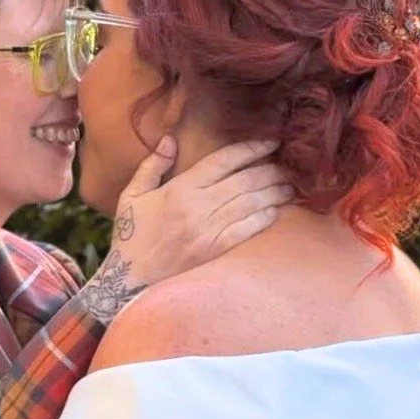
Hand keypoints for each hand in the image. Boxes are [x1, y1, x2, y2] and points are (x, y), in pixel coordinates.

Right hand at [80, 137, 293, 321]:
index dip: (250, 149)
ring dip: (274, 193)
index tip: (271, 143)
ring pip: (250, 204)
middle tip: (288, 166)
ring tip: (290, 187)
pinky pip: (246, 230)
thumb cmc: (131, 235)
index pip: (223, 161)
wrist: (129, 279)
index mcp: (180, 188)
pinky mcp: (215, 250)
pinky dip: (264, 219)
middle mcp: (198, 206)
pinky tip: (276, 211)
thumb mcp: (132, 195)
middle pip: (244, 180)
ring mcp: (208, 230)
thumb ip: (152, 165)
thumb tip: (171, 139)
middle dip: (271, 170)